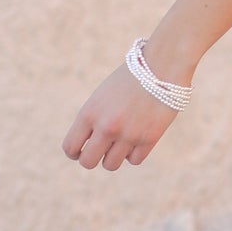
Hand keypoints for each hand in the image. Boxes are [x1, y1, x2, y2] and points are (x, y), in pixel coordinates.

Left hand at [62, 61, 180, 170]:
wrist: (161, 66)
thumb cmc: (129, 79)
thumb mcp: (102, 97)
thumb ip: (93, 121)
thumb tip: (91, 147)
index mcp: (89, 113)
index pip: (70, 147)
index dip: (75, 152)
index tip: (81, 151)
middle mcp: (106, 127)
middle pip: (88, 162)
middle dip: (92, 158)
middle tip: (101, 150)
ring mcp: (128, 135)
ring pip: (111, 164)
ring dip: (114, 156)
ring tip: (121, 142)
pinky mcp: (149, 138)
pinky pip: (134, 160)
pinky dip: (134, 153)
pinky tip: (138, 138)